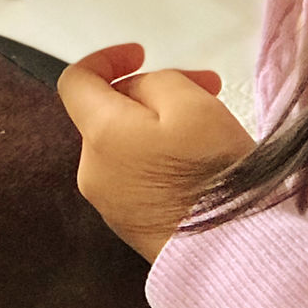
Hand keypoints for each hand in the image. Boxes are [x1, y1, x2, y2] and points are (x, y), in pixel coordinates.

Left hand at [57, 42, 255, 262]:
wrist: (230, 254)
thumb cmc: (209, 171)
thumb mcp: (190, 103)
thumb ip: (155, 82)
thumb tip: (139, 92)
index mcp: (99, 136)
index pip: (76, 81)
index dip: (106, 58)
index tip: (143, 53)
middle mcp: (93, 171)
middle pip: (110, 112)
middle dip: (155, 91)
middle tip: (207, 87)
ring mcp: (110, 203)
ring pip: (127, 142)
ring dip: (162, 122)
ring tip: (212, 124)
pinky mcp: (131, 226)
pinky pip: (137, 173)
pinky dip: (161, 155)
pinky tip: (200, 160)